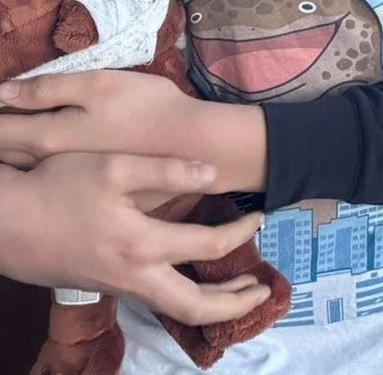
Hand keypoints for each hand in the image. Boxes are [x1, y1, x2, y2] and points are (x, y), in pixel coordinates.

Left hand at [0, 71, 266, 191]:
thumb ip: (49, 88)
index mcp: (46, 136)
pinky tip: (40, 164)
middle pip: (5, 154)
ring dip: (10, 158)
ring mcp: (65, 182)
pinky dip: (32, 174)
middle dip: (1, 135)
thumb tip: (3, 91)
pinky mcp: (84, 191)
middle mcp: (46, 165)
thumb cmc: (146, 109)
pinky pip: (45, 182)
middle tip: (3, 121)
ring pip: (21, 171)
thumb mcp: (99, 86)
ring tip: (12, 142)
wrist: (191, 148)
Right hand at [0, 154, 271, 325]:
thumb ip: (166, 170)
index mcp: (142, 244)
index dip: (242, 233)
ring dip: (212, 303)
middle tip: (265, 291)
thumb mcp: (114, 166)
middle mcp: (133, 275)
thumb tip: (214, 175)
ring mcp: (117, 286)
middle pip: (194, 306)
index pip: (209, 246)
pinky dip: (183, 295)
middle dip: (235, 305)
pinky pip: (154, 299)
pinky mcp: (104, 285)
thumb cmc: (57, 187)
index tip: (261, 216)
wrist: (5, 222)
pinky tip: (190, 277)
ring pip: (173, 308)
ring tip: (240, 291)